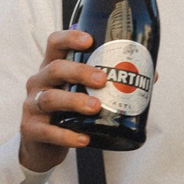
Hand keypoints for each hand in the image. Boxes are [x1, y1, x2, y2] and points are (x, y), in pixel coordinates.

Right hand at [18, 30, 106, 172]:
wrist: (42, 146)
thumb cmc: (66, 113)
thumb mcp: (79, 92)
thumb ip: (107, 83)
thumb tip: (152, 75)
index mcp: (52, 68)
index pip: (55, 43)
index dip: (70, 38)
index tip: (90, 40)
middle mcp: (39, 82)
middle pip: (55, 68)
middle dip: (80, 72)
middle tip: (103, 79)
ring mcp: (32, 105)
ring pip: (50, 98)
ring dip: (74, 101)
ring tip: (95, 107)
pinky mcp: (31, 129)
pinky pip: (48, 130)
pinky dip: (67, 135)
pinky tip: (83, 139)